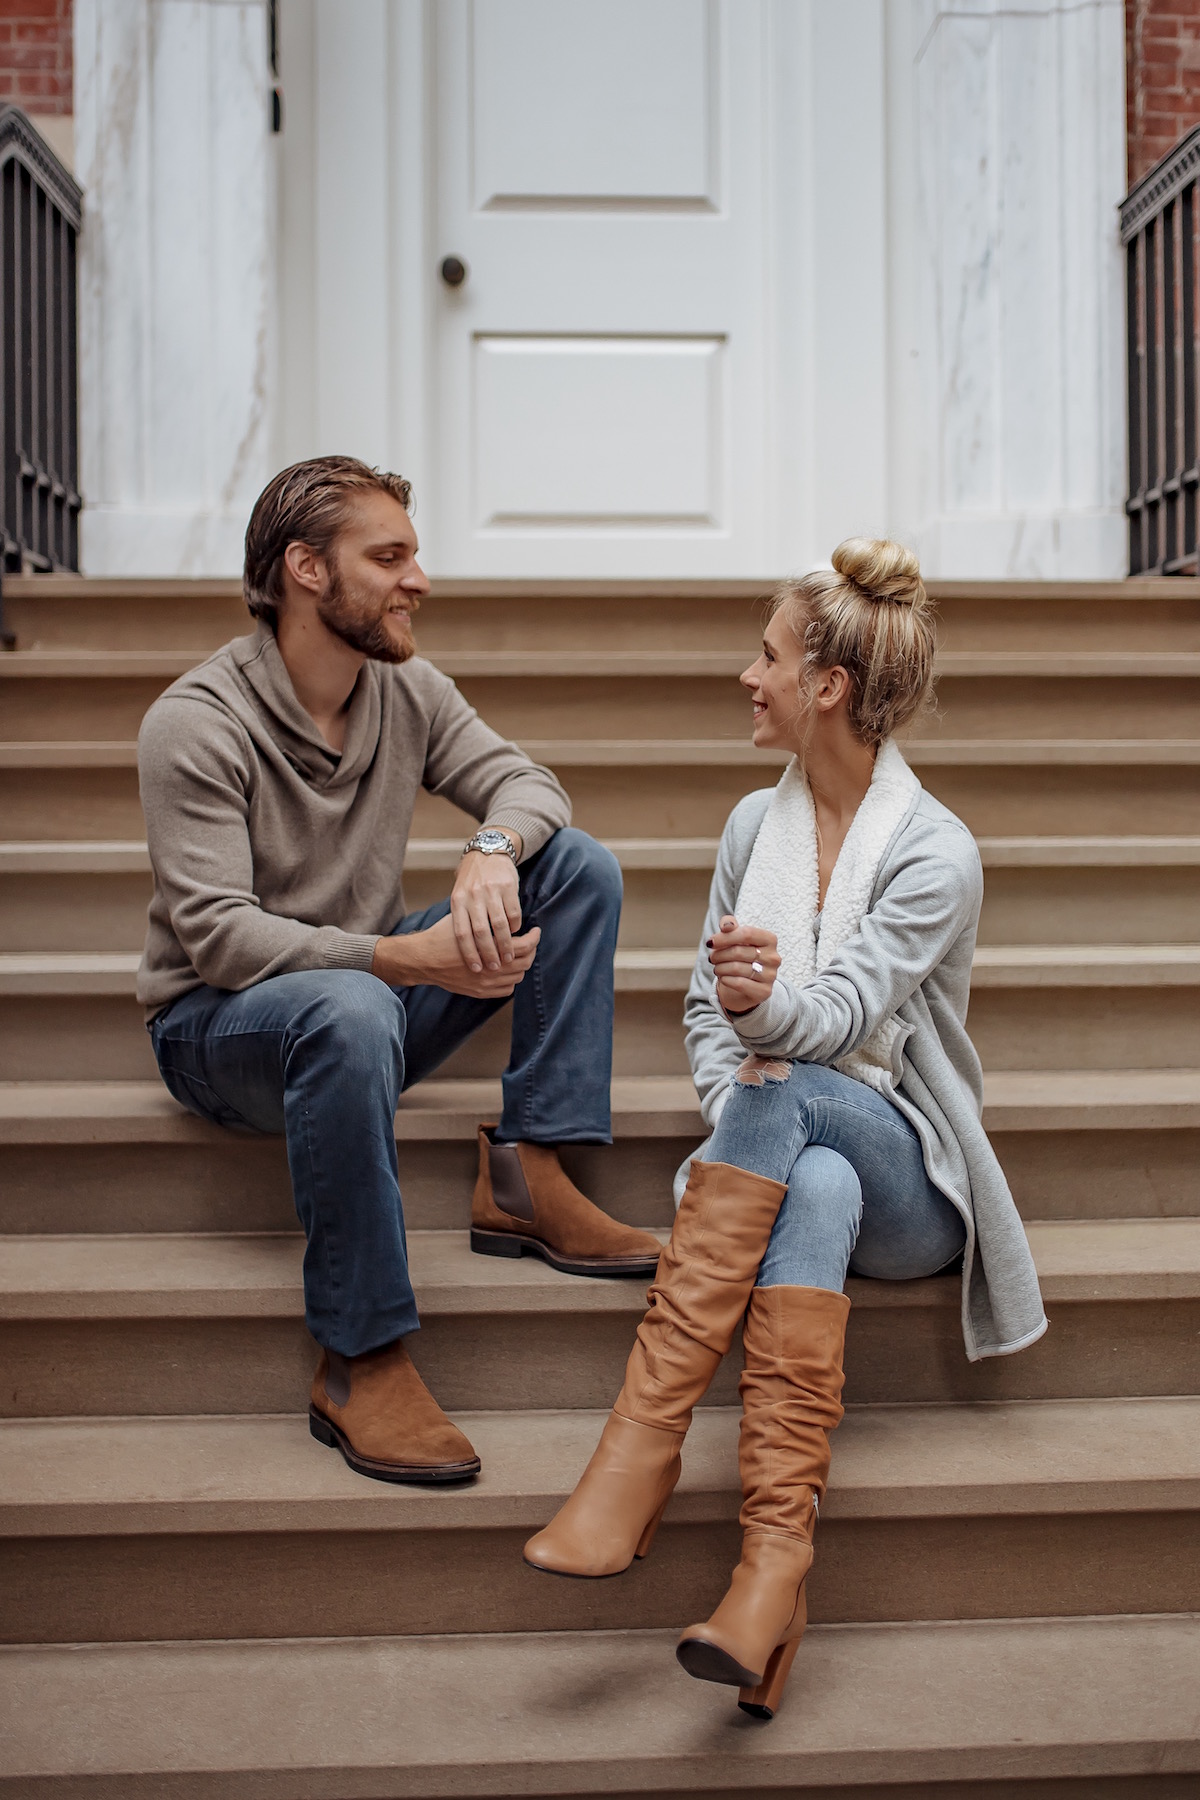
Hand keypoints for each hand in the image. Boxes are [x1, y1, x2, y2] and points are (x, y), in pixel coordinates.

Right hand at [372, 912, 539, 998]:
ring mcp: (486, 983)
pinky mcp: (480, 992)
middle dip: (531, 951)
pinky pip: (507, 990)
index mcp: (490, 947)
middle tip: (529, 942)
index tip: (535, 931)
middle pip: (525, 962)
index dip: (534, 938)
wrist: (423, 958)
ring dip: (521, 965)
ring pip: (518, 977)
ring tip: (517, 954)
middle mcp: (491, 968)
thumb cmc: (443, 935)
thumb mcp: (467, 920)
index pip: (525, 945)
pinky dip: (511, 980)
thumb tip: (508, 915)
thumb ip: (489, 921)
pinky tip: (506, 970)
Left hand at [451, 839, 523, 971]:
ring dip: (505, 944)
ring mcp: (491, 891)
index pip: (461, 932)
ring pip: (500, 925)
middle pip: (481, 932)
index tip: (476, 969)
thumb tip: (463, 949)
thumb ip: (461, 917)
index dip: (469, 953)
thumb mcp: (459, 896)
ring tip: (508, 957)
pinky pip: (514, 913)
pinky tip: (515, 934)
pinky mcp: (508, 886)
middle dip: (489, 953)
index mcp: (458, 901)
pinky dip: (515, 927)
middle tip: (495, 967)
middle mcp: (473, 896)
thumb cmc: (471, 881)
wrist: (488, 852)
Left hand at [707, 915, 779, 1015]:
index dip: (725, 937)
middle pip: (738, 951)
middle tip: (712, 958)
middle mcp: (773, 957)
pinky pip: (739, 983)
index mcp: (770, 940)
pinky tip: (723, 978)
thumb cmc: (740, 957)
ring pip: (736, 968)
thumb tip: (726, 925)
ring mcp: (771, 975)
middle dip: (719, 954)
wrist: (746, 986)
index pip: (746, 933)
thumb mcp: (735, 938)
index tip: (710, 943)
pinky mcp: (764, 991)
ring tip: (717, 968)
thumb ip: (730, 925)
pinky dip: (726, 980)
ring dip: (719, 968)